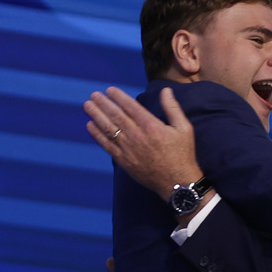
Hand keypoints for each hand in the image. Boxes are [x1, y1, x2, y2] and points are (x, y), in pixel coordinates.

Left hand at [84, 86, 202, 201]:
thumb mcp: (184, 128)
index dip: (118, 97)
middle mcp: (137, 135)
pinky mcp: (124, 160)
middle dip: (103, 103)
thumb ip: (173, 108)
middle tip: (93, 95)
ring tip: (87, 106)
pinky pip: (107, 145)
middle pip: (116, 115)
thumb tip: (166, 90)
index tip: (109, 90)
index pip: (130, 106)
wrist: (177, 182)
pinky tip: (90, 126)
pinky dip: (97, 135)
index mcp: (151, 125)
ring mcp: (128, 149)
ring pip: (108, 128)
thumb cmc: (182, 154)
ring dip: (96, 116)